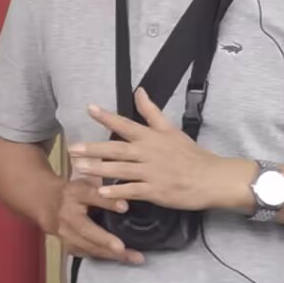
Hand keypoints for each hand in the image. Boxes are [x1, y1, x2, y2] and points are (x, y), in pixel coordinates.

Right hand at [46, 175, 144, 264]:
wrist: (46, 204)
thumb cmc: (73, 192)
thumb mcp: (87, 183)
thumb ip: (103, 187)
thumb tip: (128, 193)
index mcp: (74, 194)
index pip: (91, 196)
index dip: (107, 202)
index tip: (124, 207)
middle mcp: (67, 214)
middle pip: (86, 229)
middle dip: (104, 239)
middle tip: (121, 248)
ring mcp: (65, 233)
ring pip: (87, 245)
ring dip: (110, 253)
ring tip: (133, 257)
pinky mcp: (67, 244)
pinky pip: (87, 253)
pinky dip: (105, 257)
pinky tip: (122, 258)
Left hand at [69, 91, 256, 214]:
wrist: (211, 178)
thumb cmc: (191, 155)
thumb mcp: (171, 130)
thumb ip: (152, 112)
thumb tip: (139, 91)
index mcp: (151, 137)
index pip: (126, 124)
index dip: (107, 117)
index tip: (89, 108)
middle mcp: (148, 152)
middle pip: (116, 148)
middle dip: (93, 148)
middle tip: (72, 148)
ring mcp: (151, 172)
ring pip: (120, 169)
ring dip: (98, 169)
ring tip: (79, 168)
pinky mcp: (155, 191)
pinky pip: (132, 190)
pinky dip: (116, 190)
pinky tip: (100, 191)